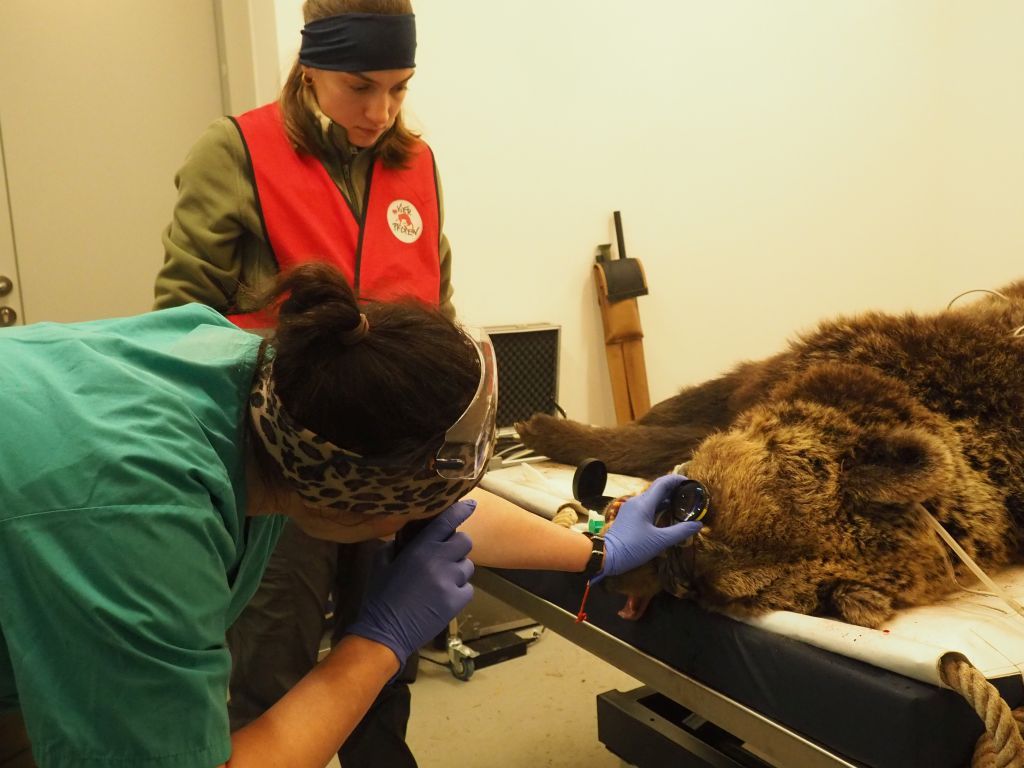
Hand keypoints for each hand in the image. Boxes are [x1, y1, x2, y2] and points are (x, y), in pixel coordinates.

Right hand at [345, 500, 475, 665]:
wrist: (385, 631)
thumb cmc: (380, 596)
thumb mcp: (381, 563)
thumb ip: (396, 545)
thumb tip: (407, 536)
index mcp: (420, 548)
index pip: (447, 521)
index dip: (460, 510)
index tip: (470, 505)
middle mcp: (439, 561)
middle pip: (464, 542)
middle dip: (457, 546)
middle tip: (446, 556)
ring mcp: (450, 581)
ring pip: (467, 566)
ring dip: (458, 570)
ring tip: (442, 580)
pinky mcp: (456, 601)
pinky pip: (468, 588)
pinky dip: (459, 591)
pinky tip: (444, 597)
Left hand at [594, 474, 702, 583]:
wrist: (606, 555)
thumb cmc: (633, 546)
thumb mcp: (659, 541)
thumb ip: (680, 532)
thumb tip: (698, 525)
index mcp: (644, 503)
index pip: (663, 483)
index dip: (677, 480)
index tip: (691, 482)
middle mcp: (637, 501)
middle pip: (658, 489)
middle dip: (674, 490)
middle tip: (690, 495)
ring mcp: (631, 509)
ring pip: (652, 498)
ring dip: (666, 499)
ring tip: (682, 505)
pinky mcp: (629, 517)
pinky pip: (646, 507)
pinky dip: (658, 507)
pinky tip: (666, 516)